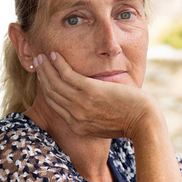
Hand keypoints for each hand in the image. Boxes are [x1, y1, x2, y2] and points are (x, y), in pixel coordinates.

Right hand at [34, 52, 155, 140]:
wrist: (143, 123)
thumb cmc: (131, 121)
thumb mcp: (106, 124)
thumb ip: (94, 115)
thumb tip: (93, 104)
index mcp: (78, 126)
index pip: (55, 105)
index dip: (47, 89)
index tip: (44, 76)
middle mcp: (75, 117)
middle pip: (51, 93)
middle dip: (42, 76)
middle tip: (38, 62)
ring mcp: (81, 105)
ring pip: (55, 83)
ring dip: (46, 67)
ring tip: (42, 56)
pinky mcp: (90, 92)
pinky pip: (67, 75)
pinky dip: (58, 64)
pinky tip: (55, 55)